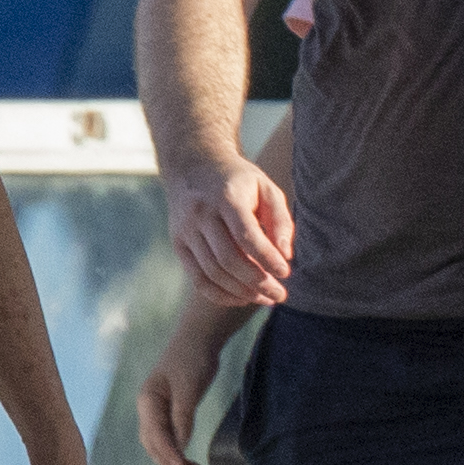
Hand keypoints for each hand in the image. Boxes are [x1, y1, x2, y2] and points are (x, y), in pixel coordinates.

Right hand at [135, 299, 255, 464]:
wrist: (198, 338)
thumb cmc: (192, 357)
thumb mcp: (190, 386)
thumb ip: (183, 415)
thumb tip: (180, 445)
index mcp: (148, 401)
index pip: (156, 436)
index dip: (170, 456)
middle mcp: (147, 408)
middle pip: (153, 445)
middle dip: (170, 464)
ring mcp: (156, 410)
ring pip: (159, 444)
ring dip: (173, 461)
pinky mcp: (168, 411)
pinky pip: (168, 437)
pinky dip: (177, 451)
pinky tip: (189, 460)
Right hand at [169, 152, 294, 307]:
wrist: (193, 165)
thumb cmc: (238, 180)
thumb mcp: (266, 188)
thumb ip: (280, 220)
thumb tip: (285, 255)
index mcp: (226, 197)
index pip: (246, 236)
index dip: (267, 258)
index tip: (286, 273)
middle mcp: (201, 214)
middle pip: (228, 260)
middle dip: (257, 283)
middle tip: (280, 294)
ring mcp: (185, 230)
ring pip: (213, 273)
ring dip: (242, 292)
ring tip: (266, 298)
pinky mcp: (177, 243)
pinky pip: (197, 278)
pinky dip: (220, 295)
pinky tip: (242, 298)